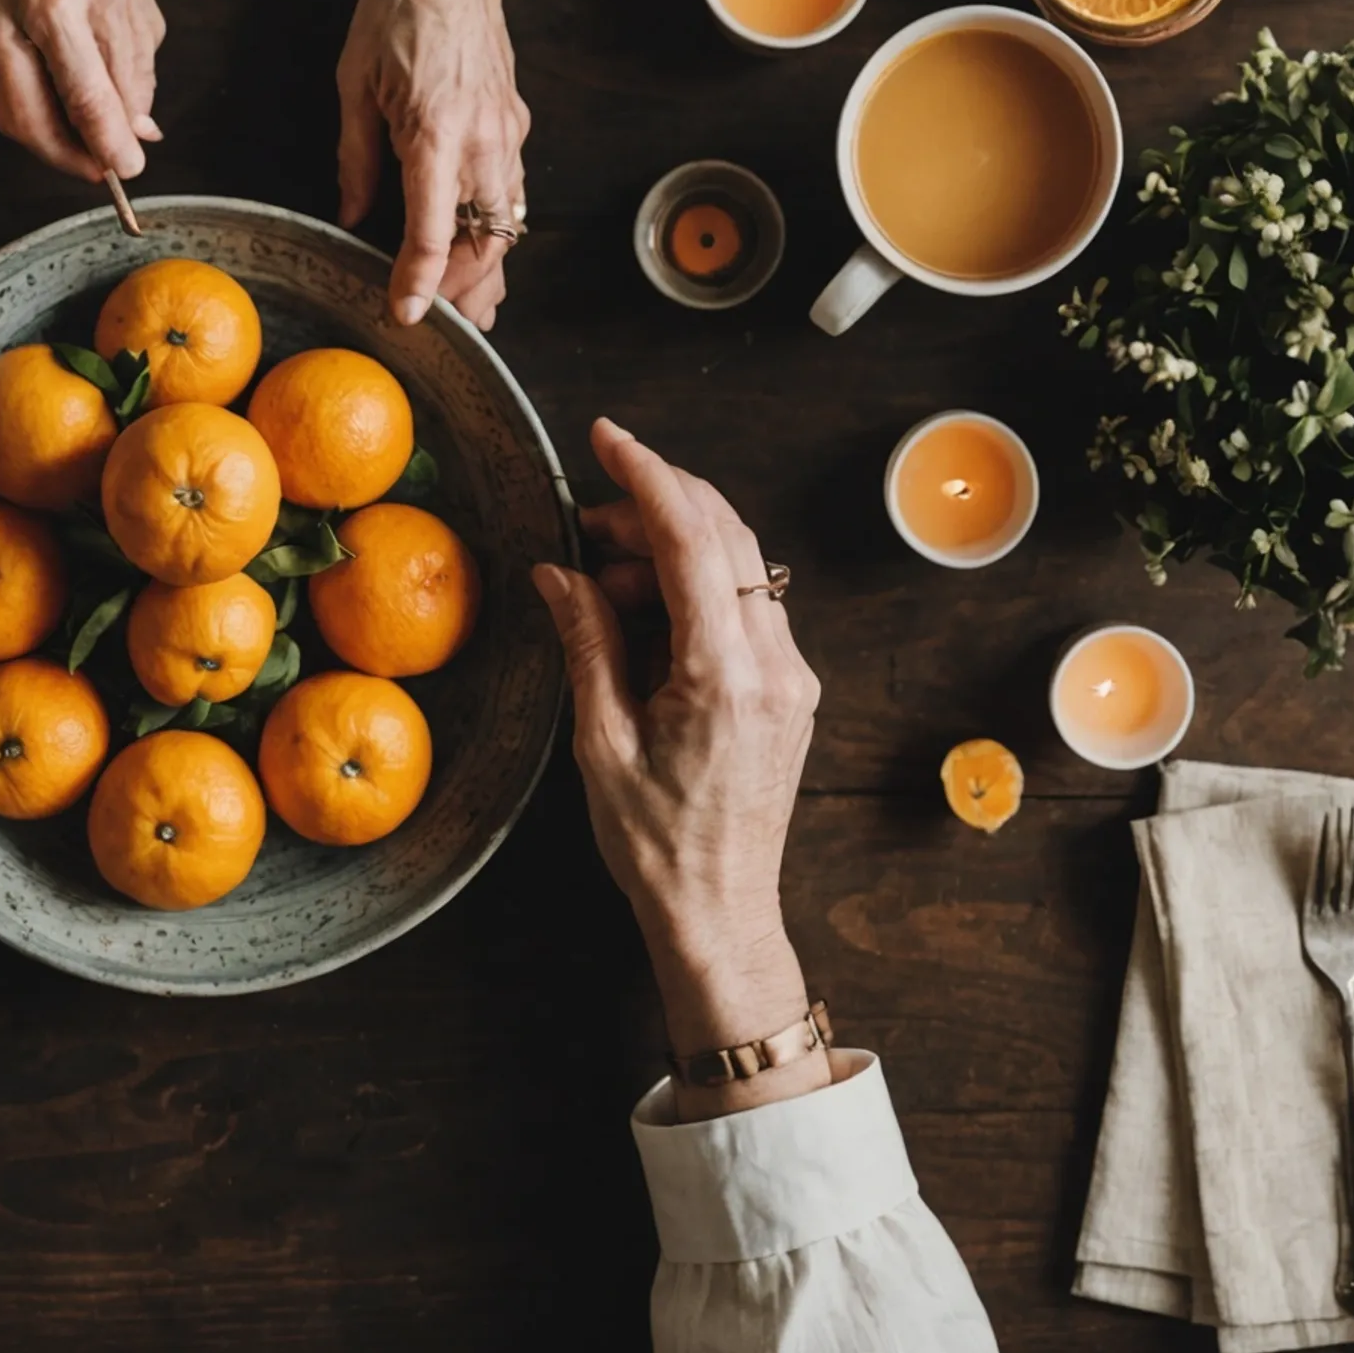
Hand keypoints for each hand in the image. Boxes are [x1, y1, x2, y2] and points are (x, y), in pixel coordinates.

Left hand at [337, 0, 528, 329]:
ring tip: (477, 309)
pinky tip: (486, 249)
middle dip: (466, 291)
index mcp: (434, 135)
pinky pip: (511, 193)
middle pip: (484, 242)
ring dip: (490, 269)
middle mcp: (480, 143)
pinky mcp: (513, 123)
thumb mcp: (355, 84)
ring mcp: (505, 134)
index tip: (404, 313)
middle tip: (448, 328)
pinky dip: (500, 231)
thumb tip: (348, 213)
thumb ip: (356, 158)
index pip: (430, 231)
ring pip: (506, 223)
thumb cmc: (400, 11)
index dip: (417, 281)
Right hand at [530, 419, 826, 1118]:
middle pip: (726, 537)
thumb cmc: (655, 845)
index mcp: (726, 676)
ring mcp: (794, 677)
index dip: (647, 476)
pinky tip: (641, 614)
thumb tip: (559, 570)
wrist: (720, 913)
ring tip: (599, 583)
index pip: (694, 539)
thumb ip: (587, 641)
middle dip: (653, 507)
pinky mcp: (791, 690)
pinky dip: (693, 588)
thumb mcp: (601, 742)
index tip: (607, 438)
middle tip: (584, 521)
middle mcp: (777, 666)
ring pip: (739, 566)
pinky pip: (746, 606)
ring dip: (670, 549)